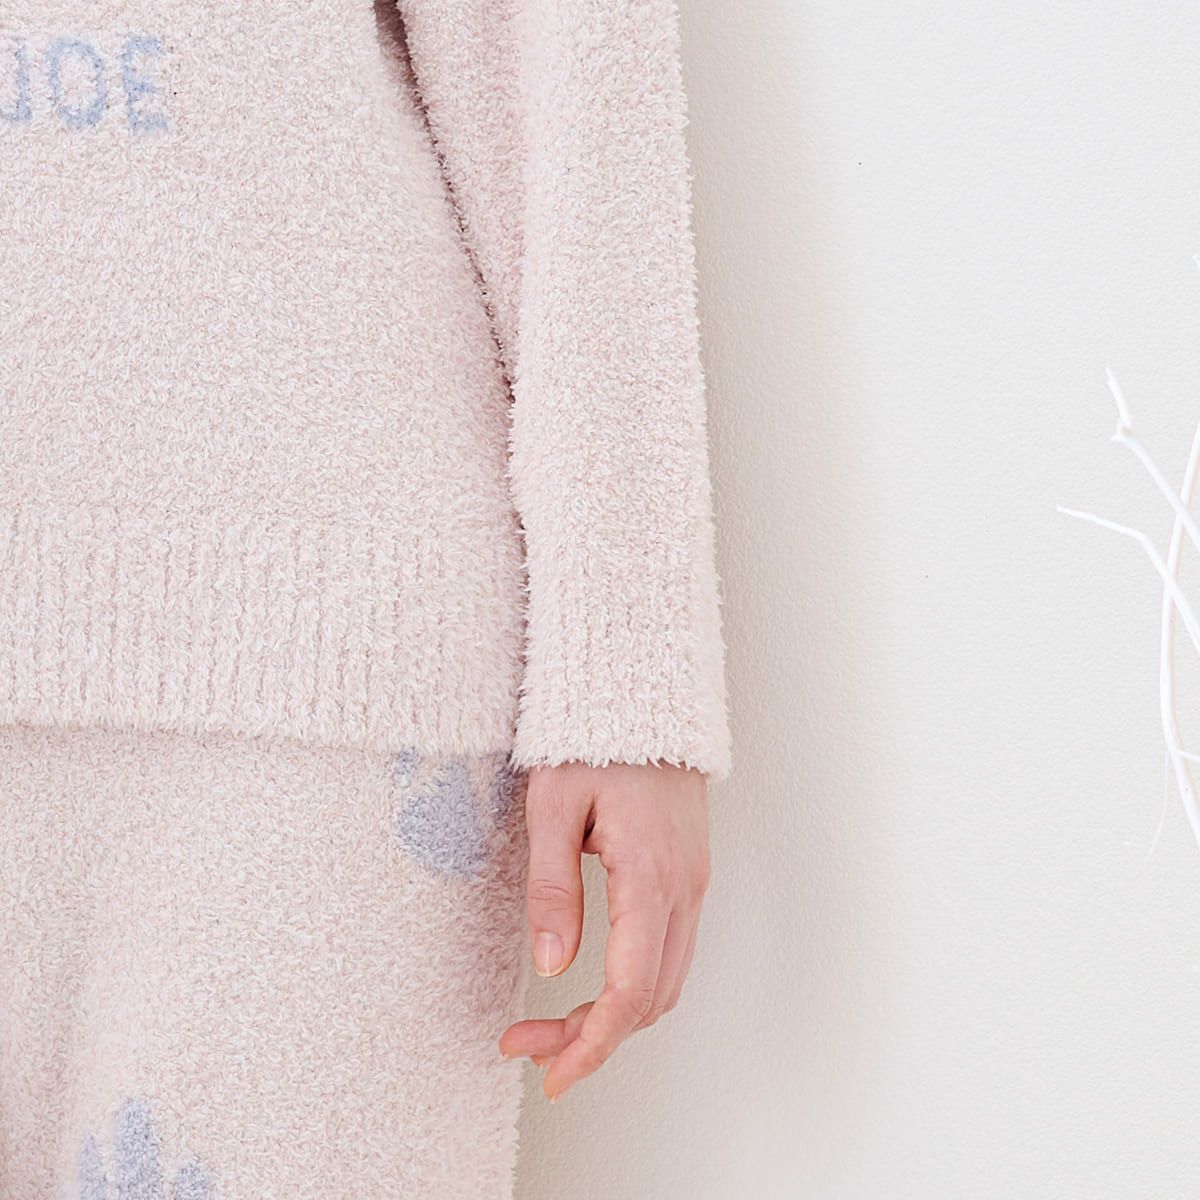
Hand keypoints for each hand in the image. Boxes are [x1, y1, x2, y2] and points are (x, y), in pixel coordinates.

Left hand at [498, 760, 710, 1100]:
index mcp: (650, 876)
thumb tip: (551, 966)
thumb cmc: (593, 741)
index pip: (630, 991)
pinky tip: (592, 984)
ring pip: (664, 982)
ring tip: (551, 1023)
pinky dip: (634, 986)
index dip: (592, 1044)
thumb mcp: (552, 806)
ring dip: (613, 1016)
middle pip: (649, 1000)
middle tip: (528, 1045)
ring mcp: (693, 883)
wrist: (644, 696)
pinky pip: (669, 952)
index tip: (552, 1075)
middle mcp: (683, 889)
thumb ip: (552, 887)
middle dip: (592, 1037)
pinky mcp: (687, 876)